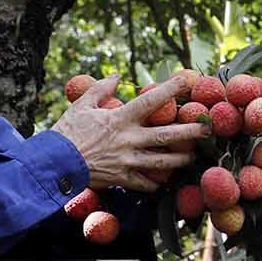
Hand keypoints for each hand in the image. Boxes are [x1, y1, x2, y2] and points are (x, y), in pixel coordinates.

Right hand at [50, 75, 206, 191]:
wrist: (53, 164)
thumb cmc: (66, 132)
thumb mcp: (80, 106)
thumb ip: (100, 90)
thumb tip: (116, 76)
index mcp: (119, 119)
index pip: (150, 101)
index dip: (170, 89)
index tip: (188, 79)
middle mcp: (128, 139)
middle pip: (167, 135)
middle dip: (191, 132)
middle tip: (208, 129)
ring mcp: (127, 161)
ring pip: (163, 162)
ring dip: (181, 160)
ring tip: (194, 157)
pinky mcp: (122, 179)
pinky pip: (145, 184)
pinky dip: (156, 184)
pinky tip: (165, 183)